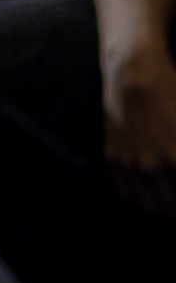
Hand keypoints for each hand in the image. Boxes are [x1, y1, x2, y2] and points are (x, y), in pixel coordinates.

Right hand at [103, 37, 175, 215]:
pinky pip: (125, 191)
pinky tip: (146, 192)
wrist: (133, 73)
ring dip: (161, 206)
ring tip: (167, 203)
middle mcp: (152, 169)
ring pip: (148, 205)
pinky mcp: (113, 156)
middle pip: (171, 209)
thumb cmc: (171, 93)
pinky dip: (138, 196)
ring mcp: (130, 164)